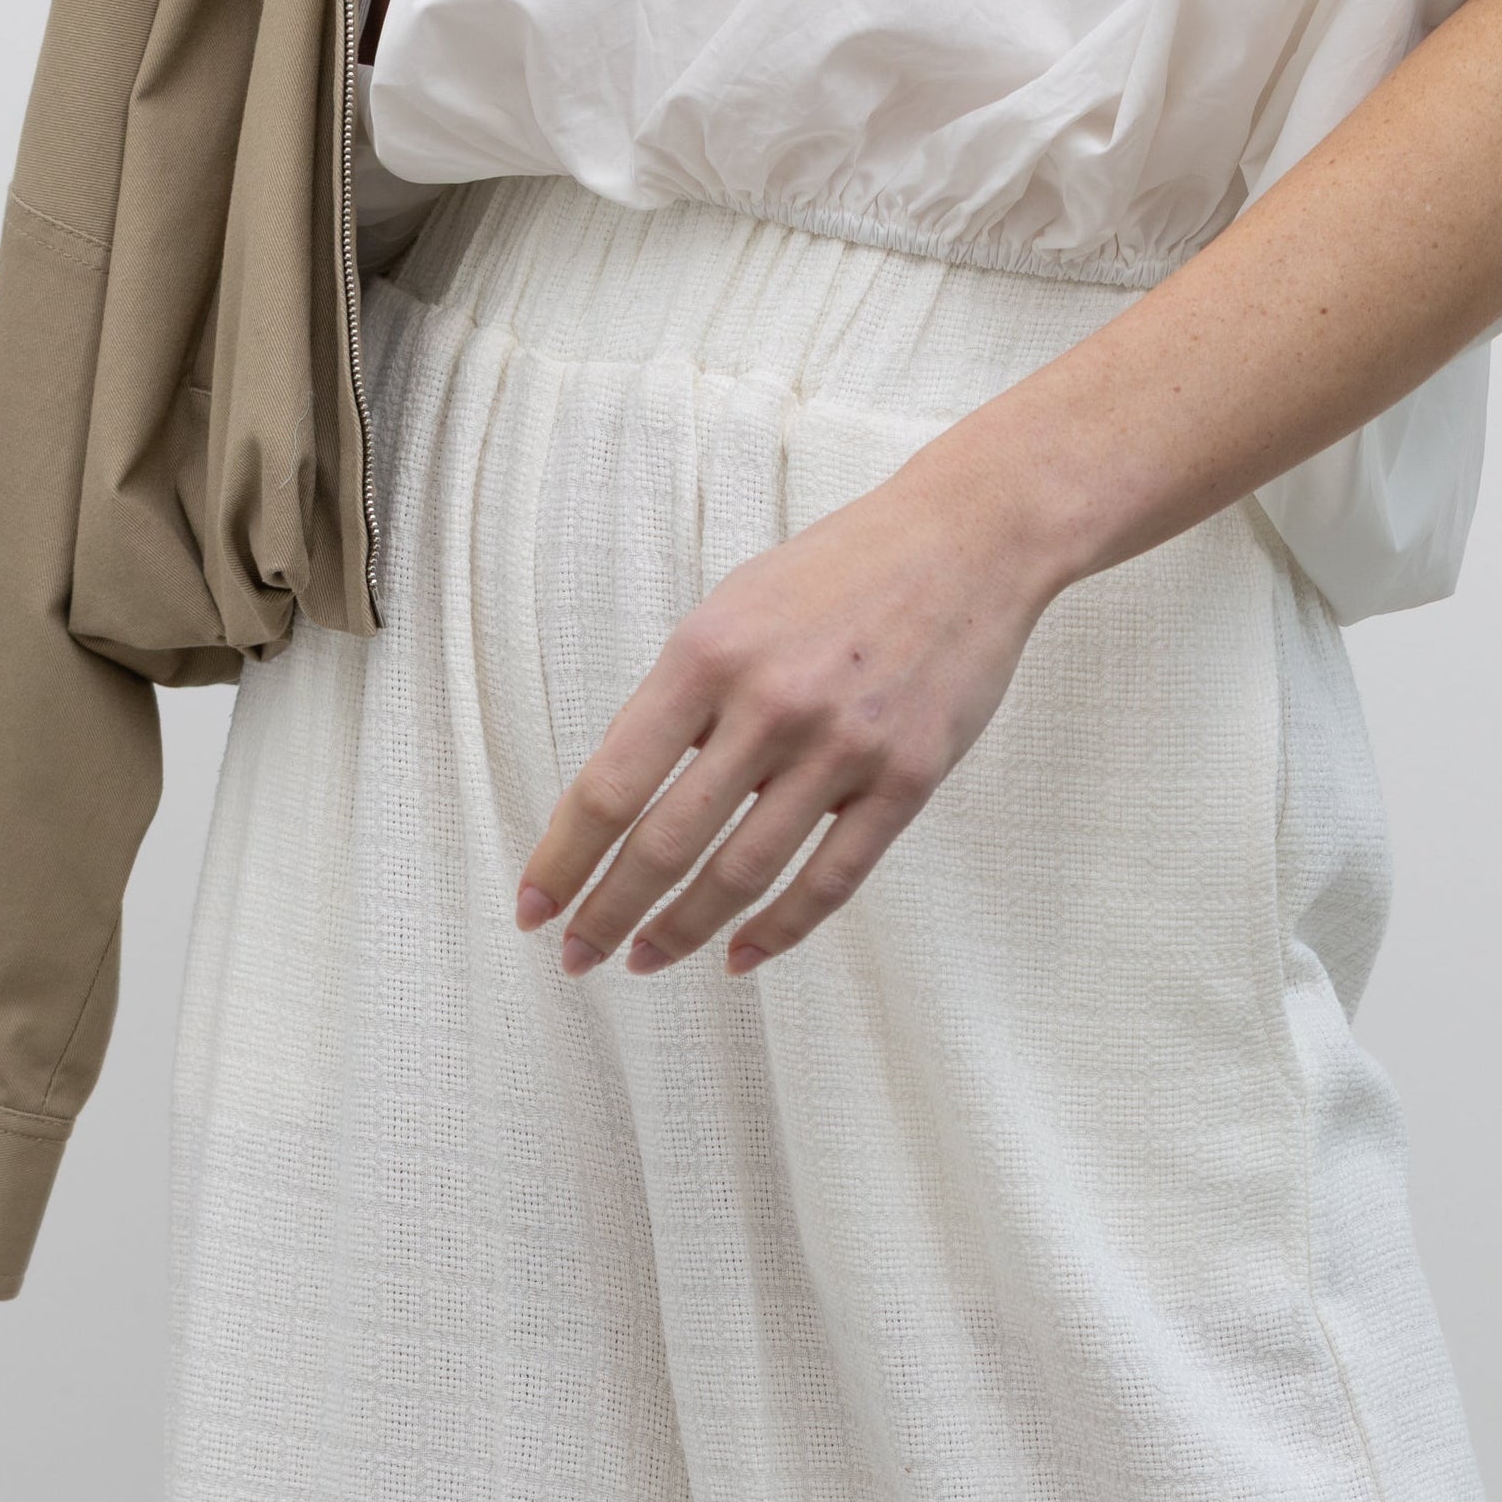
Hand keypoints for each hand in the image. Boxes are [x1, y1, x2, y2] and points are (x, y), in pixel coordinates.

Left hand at [515, 445, 1069, 974]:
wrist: (967, 541)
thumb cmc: (837, 574)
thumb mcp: (732, 608)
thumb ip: (680, 699)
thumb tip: (622, 796)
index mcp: (707, 655)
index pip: (611, 784)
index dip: (562, 860)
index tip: (533, 906)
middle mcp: (770, 704)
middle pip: (665, 844)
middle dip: (609, 914)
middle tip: (579, 956)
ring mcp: (842, 747)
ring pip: (742, 874)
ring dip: (683, 931)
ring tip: (647, 960)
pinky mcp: (905, 780)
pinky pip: (830, 880)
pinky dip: (779, 930)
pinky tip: (740, 956)